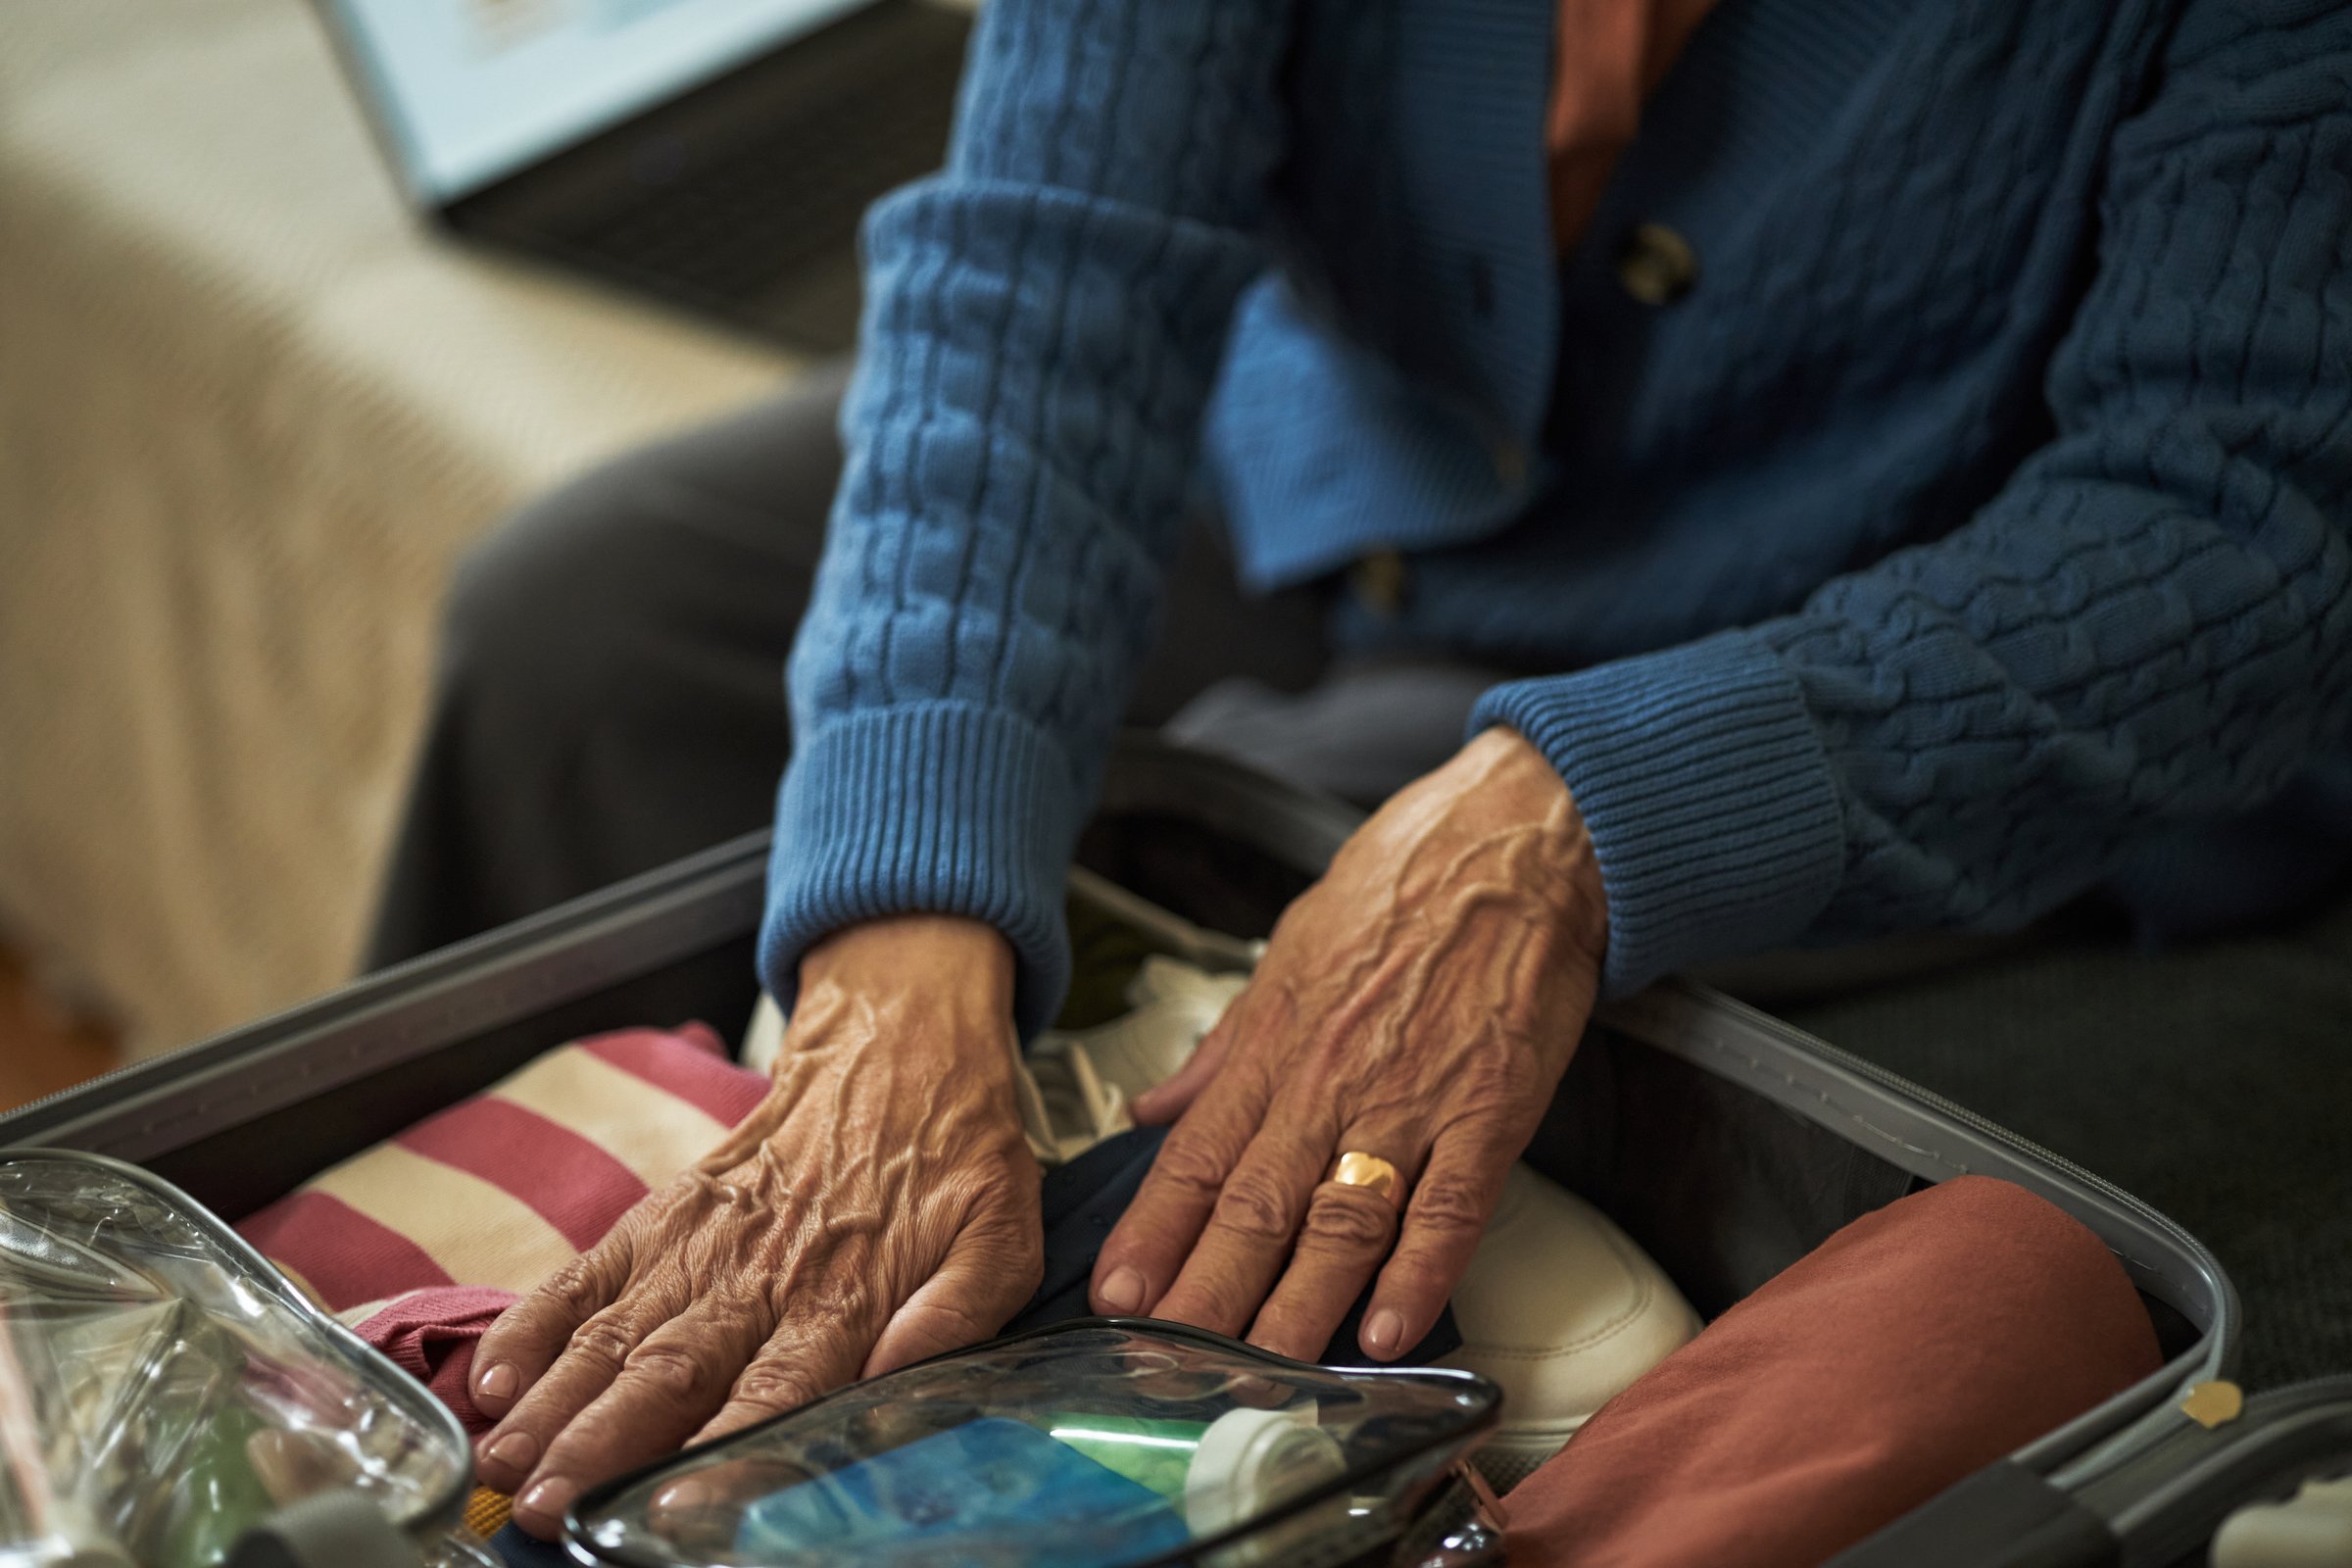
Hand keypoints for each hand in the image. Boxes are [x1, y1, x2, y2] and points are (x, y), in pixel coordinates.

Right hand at [470, 916, 1042, 1537]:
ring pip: (617, 1334)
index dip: (719, 1455)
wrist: (903, 1041)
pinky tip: (496, 1374)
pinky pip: (592, 1272)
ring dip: (555, 1403)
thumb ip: (956, 1317)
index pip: (776, 1395)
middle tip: (541, 1506)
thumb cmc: (956, 1155)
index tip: (668, 1504)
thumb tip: (901, 1378)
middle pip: (670, 1377)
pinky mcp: (670, 1209)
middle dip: (600, 1447)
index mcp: (846, 1295)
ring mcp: (706, 1239)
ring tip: (502, 1461)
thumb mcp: (999, 1239)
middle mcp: (762, 1274)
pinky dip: (538, 1322)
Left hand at [1089, 728, 1604, 1361]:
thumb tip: (1157, 1109)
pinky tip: (1388, 1331)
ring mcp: (1413, 1100)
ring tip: (1262, 1372)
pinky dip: (1419, 1274)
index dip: (1153, 1234)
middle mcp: (1333, 1079)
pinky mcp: (1491, 1111)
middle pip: (1255, 1207)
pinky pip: (1449, 1208)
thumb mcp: (1291, 948)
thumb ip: (1226, 1045)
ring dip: (1297, 1307)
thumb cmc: (1405, 884)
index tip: (1117, 1295)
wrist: (1516, 841)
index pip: (1197, 1158)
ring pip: (1341, 1223)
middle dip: (1206, 1294)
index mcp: (1279, 1042)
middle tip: (1169, 1364)